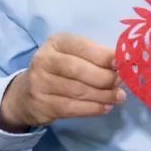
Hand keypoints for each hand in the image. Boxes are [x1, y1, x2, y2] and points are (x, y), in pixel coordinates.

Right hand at [0, 33, 124, 131]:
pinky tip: (105, 108)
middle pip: (79, 70)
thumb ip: (95, 57)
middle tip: (121, 83)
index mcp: (57, 42)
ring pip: (77, 91)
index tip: (122, 64)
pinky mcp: (40, 104)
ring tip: (118, 97)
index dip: (103, 56)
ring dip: (103, 95)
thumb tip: (124, 66)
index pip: (82, 47)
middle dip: (105, 78)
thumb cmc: (60, 70)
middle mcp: (44, 60)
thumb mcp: (73, 55)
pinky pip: (71, 108)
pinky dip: (91, 109)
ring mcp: (40, 83)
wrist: (25, 94)